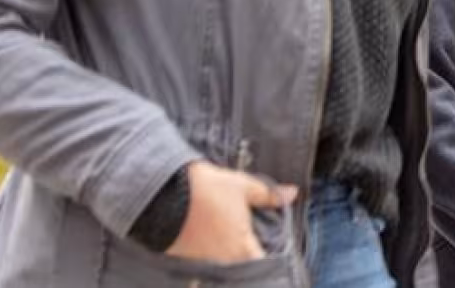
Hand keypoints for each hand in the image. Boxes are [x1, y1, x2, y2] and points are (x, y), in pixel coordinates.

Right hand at [165, 161, 298, 263]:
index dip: (272, 257)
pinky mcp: (184, 259)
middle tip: (253, 238)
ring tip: (230, 234)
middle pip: (245, 268)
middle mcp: (223, 263)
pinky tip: (212, 236)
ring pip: (225, 266)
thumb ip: (269, 195)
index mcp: (242, 249)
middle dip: (250, 256)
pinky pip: (205, 262)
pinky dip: (212, 253)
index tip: (273, 244)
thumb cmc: (206, 188)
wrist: (162, 191)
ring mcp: (202, 263)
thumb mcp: (242, 186)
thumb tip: (292, 194)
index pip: (264, 265)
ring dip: (230, 255)